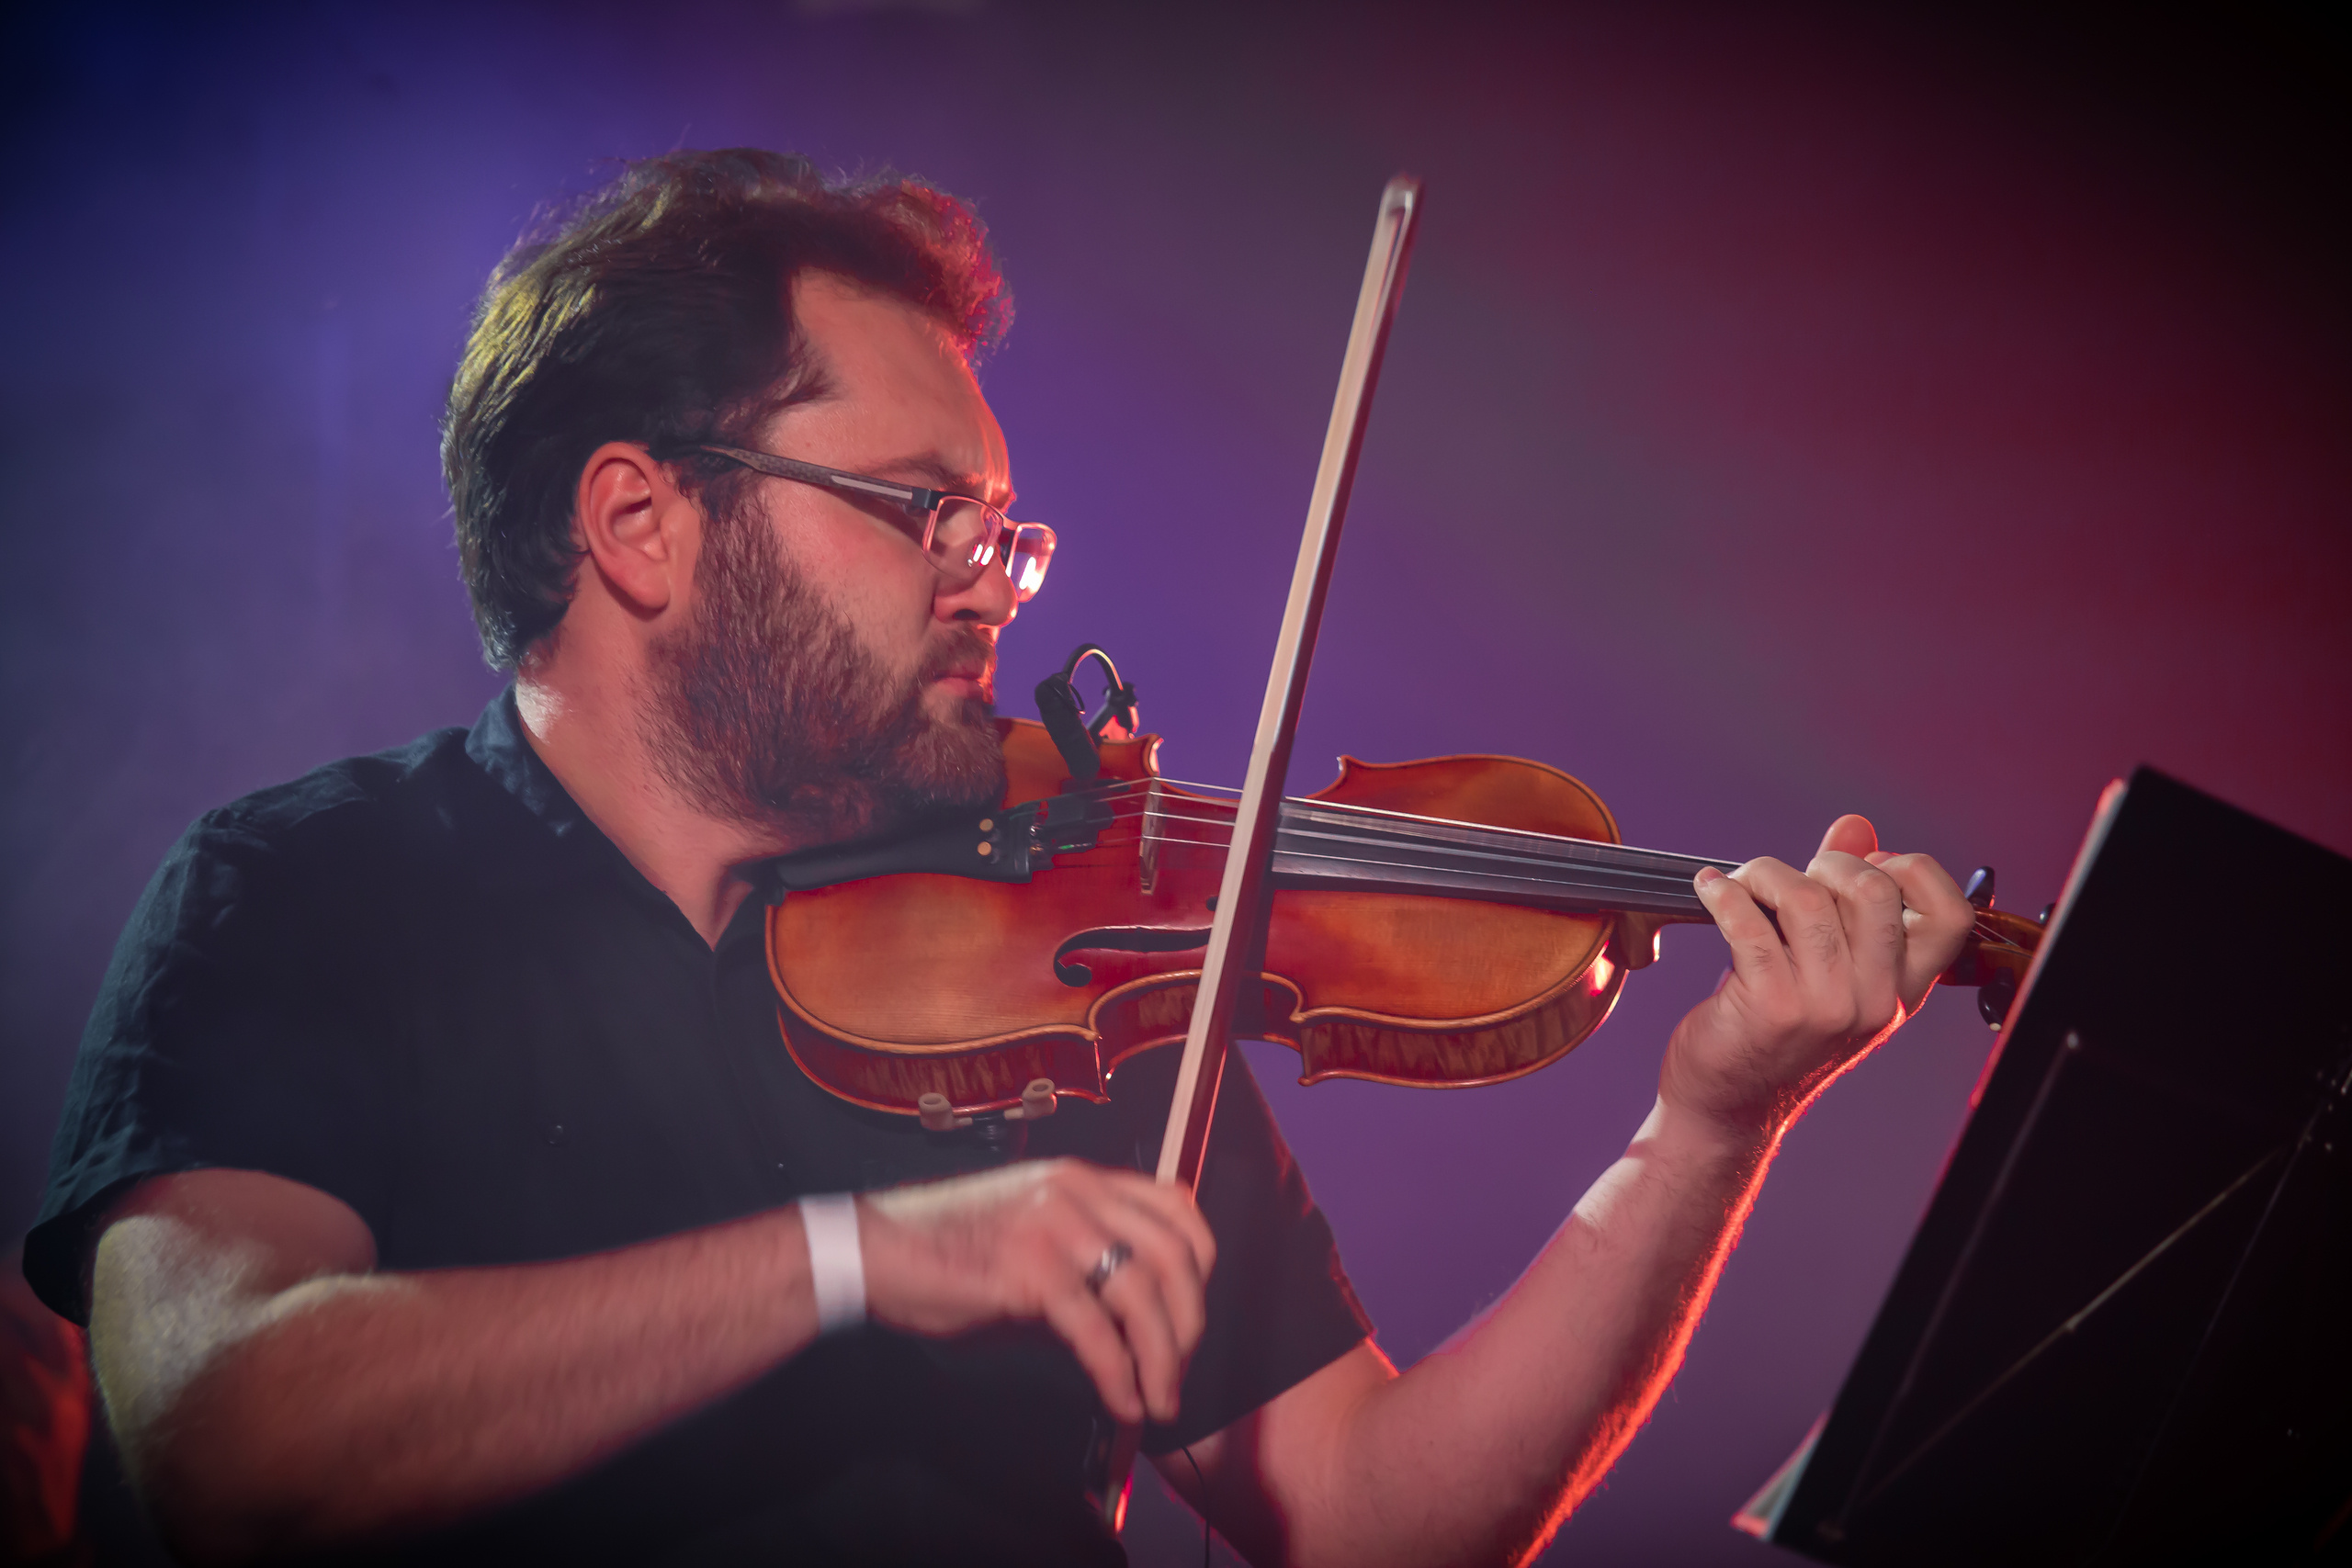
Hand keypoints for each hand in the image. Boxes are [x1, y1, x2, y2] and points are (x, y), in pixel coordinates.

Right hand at [856, 1160, 1215, 1424]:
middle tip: (1179, 1372)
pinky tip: (1122, 1402)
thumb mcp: (1029, 1242)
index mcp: (1080, 1179)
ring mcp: (1056, 1225)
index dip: (1199, 1263)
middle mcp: (1077, 1191)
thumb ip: (1082, 1266)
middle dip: (1188, 1323)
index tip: (1190, 1313)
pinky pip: (1096, 1330)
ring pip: (1143, 1293)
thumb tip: (1128, 1326)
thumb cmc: (945, 1252)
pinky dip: (1118, 1374)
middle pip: (1173, 1254)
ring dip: (1163, 1358)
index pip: (1175, 1206)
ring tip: (1159, 1399)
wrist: (874, 1252)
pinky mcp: (1032, 1268)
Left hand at [1662, 814, 1972, 1141]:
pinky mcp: (1771, 1007)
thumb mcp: (1826, 967)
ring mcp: (1826, 1007)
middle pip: (1875, 891)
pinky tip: (1708, 890)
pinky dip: (1722, 893)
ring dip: (1761, 874)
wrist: (1729, 1103)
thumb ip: (1845, 897)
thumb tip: (1855, 827)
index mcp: (1902, 988)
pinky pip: (1748, 922)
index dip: (1911, 871)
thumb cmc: (1775, 1029)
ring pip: (1806, 899)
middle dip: (1826, 864)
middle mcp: (1875, 999)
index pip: (1952, 915)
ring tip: (1737, 883)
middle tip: (1790, 879)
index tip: (1861, 868)